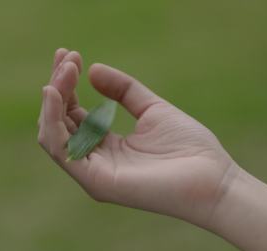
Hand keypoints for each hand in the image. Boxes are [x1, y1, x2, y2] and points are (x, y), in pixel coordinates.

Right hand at [38, 48, 236, 225]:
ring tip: (64, 70)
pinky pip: (61, 150)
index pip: (72, 115)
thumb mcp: (152, 109)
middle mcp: (94, 163)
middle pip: (58, 123)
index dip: (67, 84)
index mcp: (106, 148)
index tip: (71, 54)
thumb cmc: (191, 149)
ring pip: (52, 136)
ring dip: (52, 100)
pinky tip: (56, 93)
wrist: (215, 178)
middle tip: (67, 55)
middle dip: (58, 86)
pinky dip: (52, 120)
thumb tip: (92, 69)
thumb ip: (123, 91)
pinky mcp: (97, 181)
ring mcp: (93, 175)